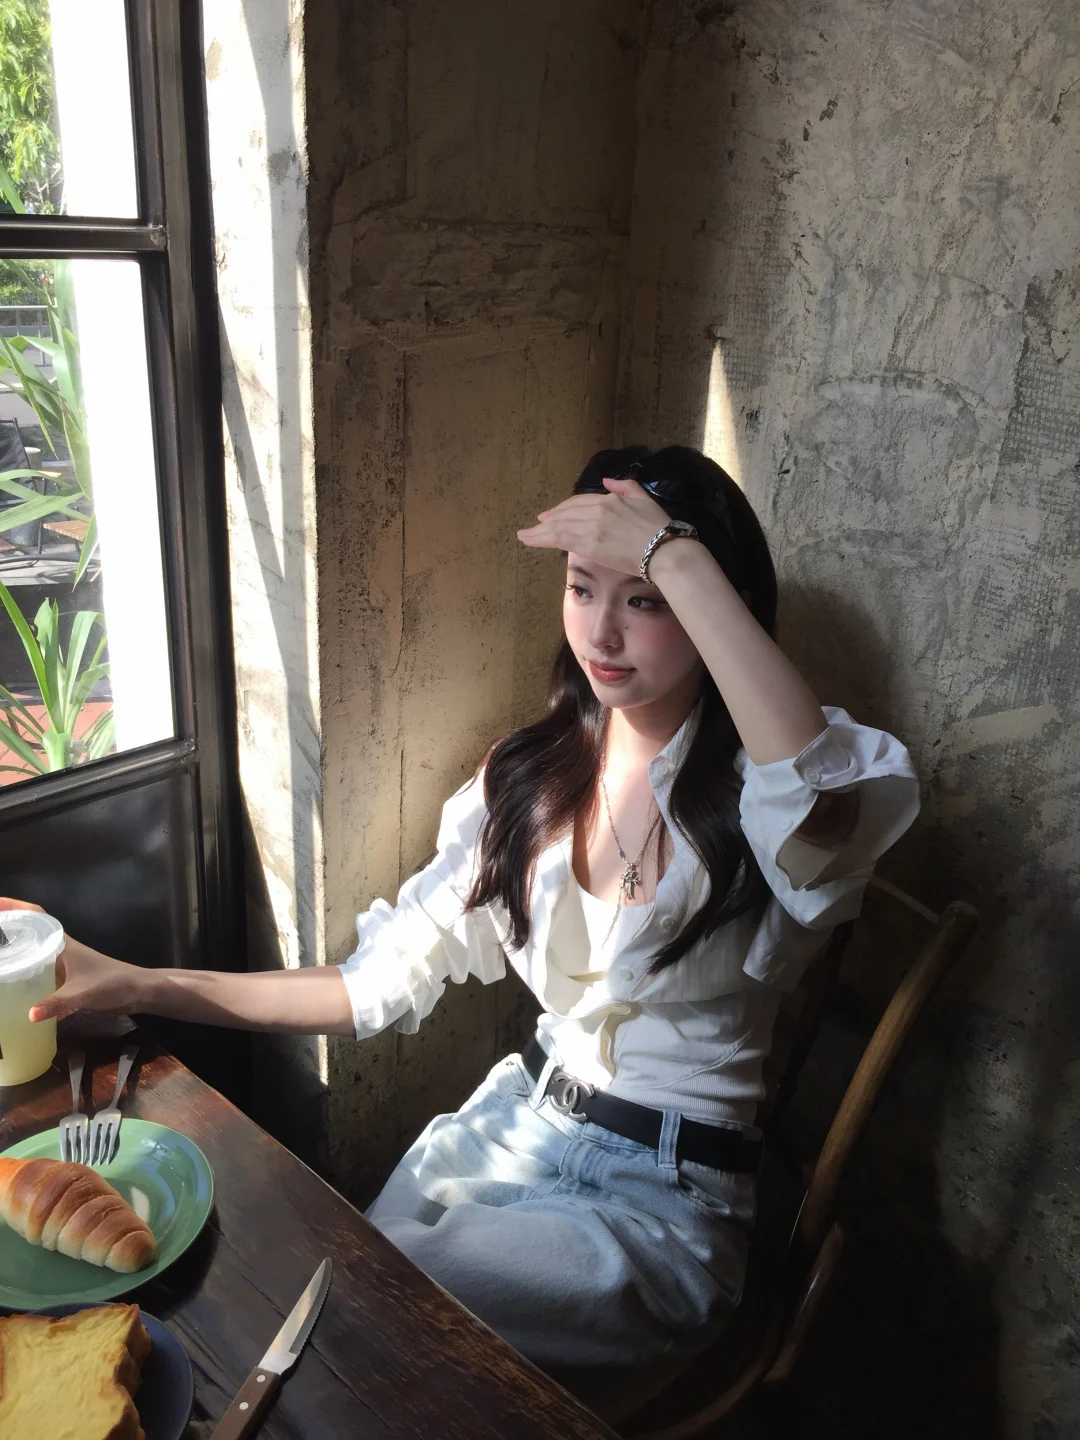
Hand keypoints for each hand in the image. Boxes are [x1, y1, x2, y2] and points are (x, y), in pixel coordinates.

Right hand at [0, 897, 150, 1022]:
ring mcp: (62, 963)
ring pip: (32, 950)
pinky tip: (11, 983)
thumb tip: (29, 1014)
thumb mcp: (83, 993)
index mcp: (62, 943)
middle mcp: (59, 949)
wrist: (137, 991)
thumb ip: (58, 1003)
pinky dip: (24, 970)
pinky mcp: (65, 978)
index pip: (36, 915)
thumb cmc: (113, 983)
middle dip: (7, 927)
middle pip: (29, 930)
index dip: (14, 906)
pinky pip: (38, 969)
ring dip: (14, 949)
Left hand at [517, 477, 670, 576]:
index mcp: (610, 499)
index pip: (579, 501)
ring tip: (525, 535)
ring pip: (558, 526)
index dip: (563, 508)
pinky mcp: (589, 544)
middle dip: (549, 519)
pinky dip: (540, 538)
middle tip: (536, 525)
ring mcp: (591, 526)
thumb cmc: (659, 528)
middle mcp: (597, 509)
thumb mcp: (644, 499)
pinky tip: (528, 540)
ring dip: (539, 531)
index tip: (552, 514)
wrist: (665, 550)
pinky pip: (559, 538)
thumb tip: (607, 481)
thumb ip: (625, 486)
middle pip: (566, 513)